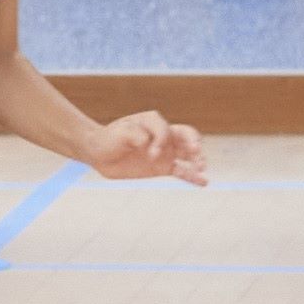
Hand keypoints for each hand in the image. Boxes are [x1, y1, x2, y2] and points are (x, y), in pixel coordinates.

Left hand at [84, 110, 208, 186]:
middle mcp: (163, 135)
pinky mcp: (162, 167)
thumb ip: (135, 135)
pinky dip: (192, 176)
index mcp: (154, 122)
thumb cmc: (109, 139)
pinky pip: (181, 171)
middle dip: (194, 144)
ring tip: (201, 167)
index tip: (150, 154)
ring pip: (188, 154)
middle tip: (195, 153)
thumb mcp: (119, 133)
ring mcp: (165, 151)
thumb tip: (147, 142)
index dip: (162, 141)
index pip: (167, 130)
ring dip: (197, 159)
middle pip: (187, 136)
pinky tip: (204, 182)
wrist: (100, 153)